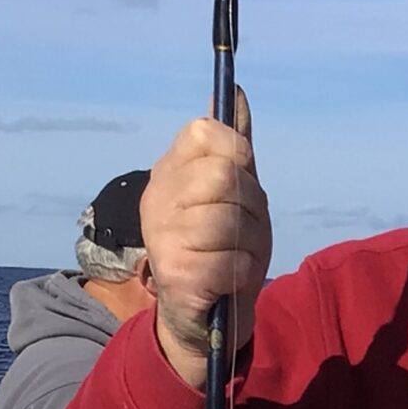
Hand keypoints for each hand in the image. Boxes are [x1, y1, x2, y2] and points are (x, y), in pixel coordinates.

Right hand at [142, 86, 272, 390]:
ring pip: (232, 220)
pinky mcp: (176, 275)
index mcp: (169, 172)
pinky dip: (243, 272)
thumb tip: (234, 91)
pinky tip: (228, 279)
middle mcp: (157, 199)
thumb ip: (234, 146)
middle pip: (224, 176)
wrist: (204, 318)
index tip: (238, 177)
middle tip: (241, 229)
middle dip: (250, 207)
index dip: (234, 152)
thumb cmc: (222, 248)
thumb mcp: (235, 194)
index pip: (203, 132)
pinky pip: (234, 260)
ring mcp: (162, 237)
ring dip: (251, 243)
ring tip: (235, 255)